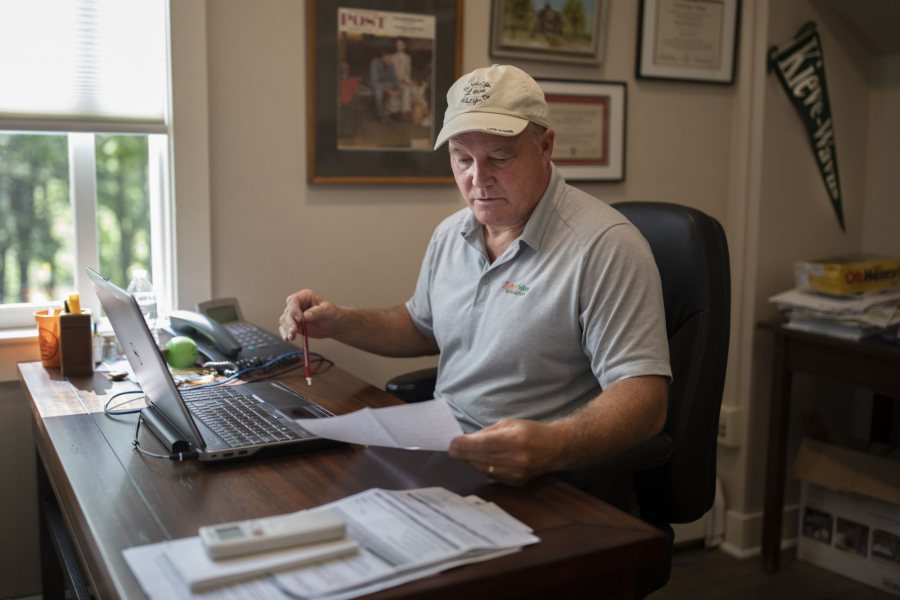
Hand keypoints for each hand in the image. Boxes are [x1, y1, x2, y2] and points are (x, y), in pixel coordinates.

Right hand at [278, 289, 340, 341]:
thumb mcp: (328, 311)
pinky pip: (285, 328)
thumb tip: (306, 315)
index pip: (293, 300)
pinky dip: (285, 333)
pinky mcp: (294, 324)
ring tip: (292, 337)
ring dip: (287, 329)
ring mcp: (295, 315)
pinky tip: (288, 338)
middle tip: (294, 330)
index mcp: (305, 296)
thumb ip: (317, 312)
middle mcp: (298, 304)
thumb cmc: (332, 314)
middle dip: (289, 322)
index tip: (300, 319)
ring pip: (284, 320)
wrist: (334, 325)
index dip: (294, 309)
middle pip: (288, 311)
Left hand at [448, 419, 564, 485]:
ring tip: (462, 454)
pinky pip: (492, 475)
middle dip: (463, 453)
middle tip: (452, 449)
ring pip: (484, 468)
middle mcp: (516, 458)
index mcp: (515, 439)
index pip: (483, 444)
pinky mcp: (516, 482)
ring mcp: (516, 473)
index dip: (464, 444)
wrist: (556, 448)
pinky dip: (482, 468)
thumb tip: (467, 439)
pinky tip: (477, 461)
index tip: (452, 443)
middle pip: (481, 458)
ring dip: (471, 461)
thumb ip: (488, 432)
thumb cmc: (532, 432)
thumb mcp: (510, 424)